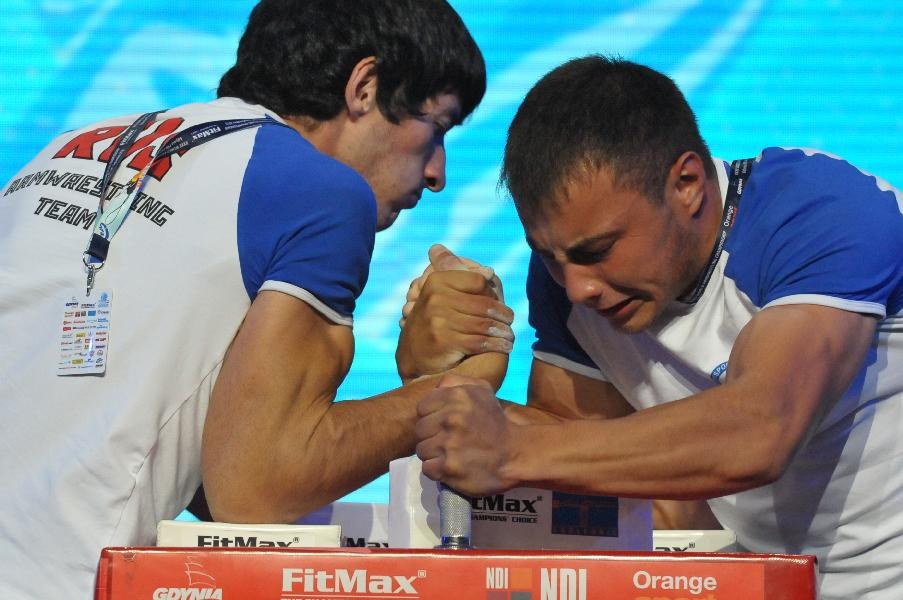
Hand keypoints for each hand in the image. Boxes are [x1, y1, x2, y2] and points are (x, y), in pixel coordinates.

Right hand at [396, 245, 513, 383]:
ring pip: (484, 324)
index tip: (500, 302)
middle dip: (502, 315)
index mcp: (437, 281)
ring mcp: (438, 319)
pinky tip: (505, 346)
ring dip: (503, 332)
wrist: (415, 354)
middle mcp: (435, 297)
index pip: (478, 281)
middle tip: (510, 321)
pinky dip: (497, 345)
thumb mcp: (444, 295)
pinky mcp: (443, 340)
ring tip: (509, 335)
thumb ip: (464, 279)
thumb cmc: (436, 321)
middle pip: (483, 304)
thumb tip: (490, 271)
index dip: (493, 292)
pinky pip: (480, 341)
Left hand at [415, 374, 519, 495]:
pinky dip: (437, 470)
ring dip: (434, 454)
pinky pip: (427, 468)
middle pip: (419, 430)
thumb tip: (434, 388)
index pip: (422, 408)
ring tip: (451, 454)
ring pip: (422, 449)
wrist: (515, 455)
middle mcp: (451, 418)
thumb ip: (455, 382)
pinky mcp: (448, 467)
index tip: (444, 425)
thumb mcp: (482, 391)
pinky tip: (452, 466)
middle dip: (431, 436)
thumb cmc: (495, 423)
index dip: (431, 417)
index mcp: (457, 397)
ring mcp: (449, 444)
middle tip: (449, 441)